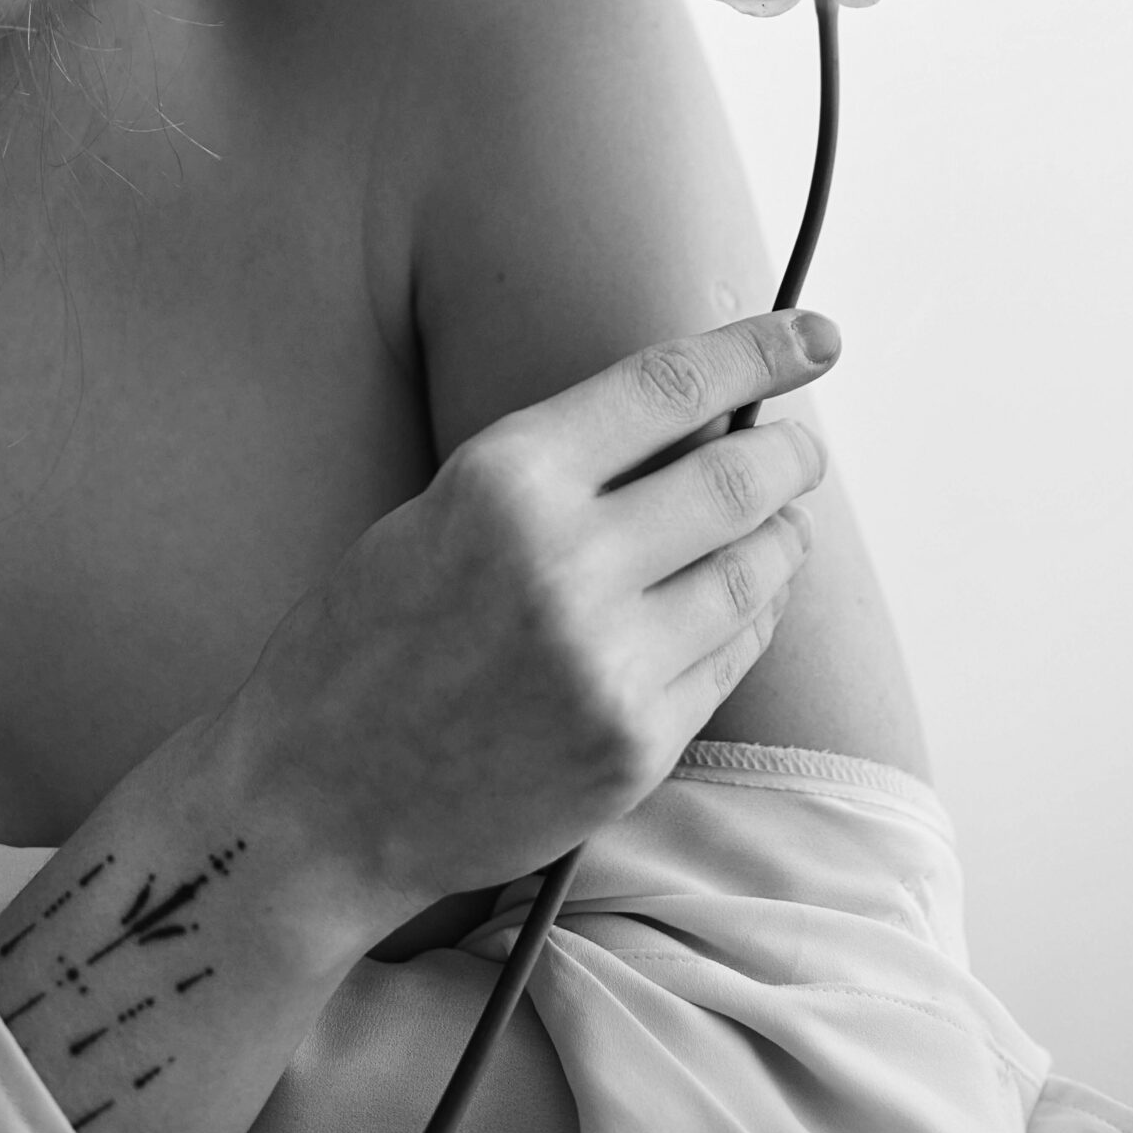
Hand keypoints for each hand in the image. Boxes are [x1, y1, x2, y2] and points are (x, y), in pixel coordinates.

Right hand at [231, 309, 835, 919]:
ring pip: (755, 571)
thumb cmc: (370, 638)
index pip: (669, 386)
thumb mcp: (443, 510)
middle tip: (802, 446)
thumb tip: (690, 422)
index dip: (758, 351)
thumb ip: (560, 469)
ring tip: (777, 525)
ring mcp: (609, 662)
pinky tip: (735, 603)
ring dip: (782, 537)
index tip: (813, 334)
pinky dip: (750, 617)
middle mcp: (566, 562)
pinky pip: (733, 656)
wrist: (319, 798)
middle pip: (739, 477)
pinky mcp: (636, 743)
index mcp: (507, 478)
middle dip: (791, 453)